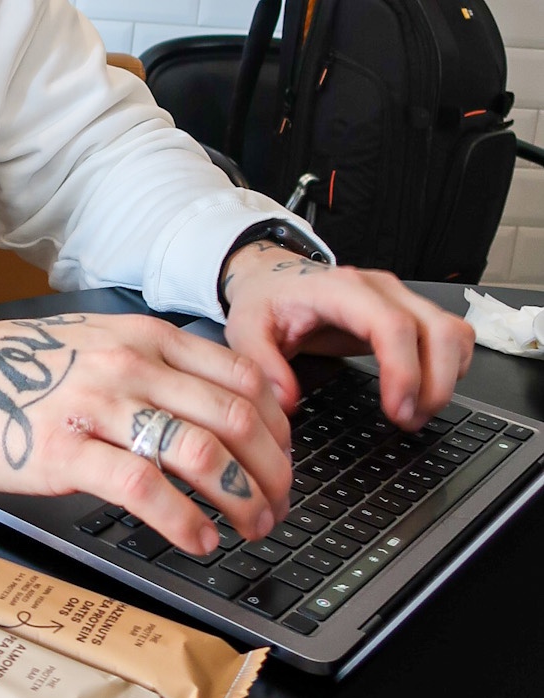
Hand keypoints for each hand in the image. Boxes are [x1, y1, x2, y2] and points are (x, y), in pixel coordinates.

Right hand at [0, 313, 293, 559]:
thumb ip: (161, 365)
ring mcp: (99, 407)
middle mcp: (130, 365)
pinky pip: (146, 490)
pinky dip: (186, 523)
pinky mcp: (68, 453)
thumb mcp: (102, 344)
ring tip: (249, 529)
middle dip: (272, 472)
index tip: (285, 461)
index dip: (279, 429)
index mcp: (146, 338)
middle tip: (278, 506)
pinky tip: (198, 542)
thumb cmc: (26, 372)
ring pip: (200, 453)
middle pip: (235, 419)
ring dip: (241, 501)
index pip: (243, 378)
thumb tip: (230, 404)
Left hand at [220, 243, 474, 427]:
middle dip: (433, 385)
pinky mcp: (410, 311)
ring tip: (415, 412)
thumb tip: (289, 401)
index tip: (397, 410)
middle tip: (407, 420)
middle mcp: (380, 288)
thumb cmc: (265, 300)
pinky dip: (450, 367)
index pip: (393, 325)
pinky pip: (452, 336)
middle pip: (437, 330)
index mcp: (341, 289)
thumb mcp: (245, 329)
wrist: (273, 276)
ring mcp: (400, 297)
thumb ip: (262, 364)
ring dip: (446, 379)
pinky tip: (423, 392)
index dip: (404, 371)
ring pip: (453, 333)